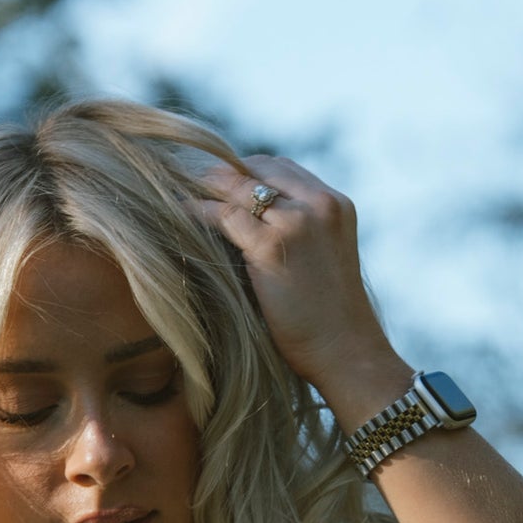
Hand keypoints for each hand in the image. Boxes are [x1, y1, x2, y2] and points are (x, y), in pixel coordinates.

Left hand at [192, 151, 407, 422]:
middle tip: (187, 182)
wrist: (348, 353)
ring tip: (175, 195)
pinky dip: (197, 212)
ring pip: (238, 188)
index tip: (219, 185)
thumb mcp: (324, 257)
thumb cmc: (331, 319)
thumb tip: (246, 220)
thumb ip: (299, 231)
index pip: (281, 169)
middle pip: (257, 170)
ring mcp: (296, 223)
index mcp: (335, 204)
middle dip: (221, 176)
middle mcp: (319, 204)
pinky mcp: (271, 247)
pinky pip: (223, 216)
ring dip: (205, 188)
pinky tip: (179, 215)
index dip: (246, 173)